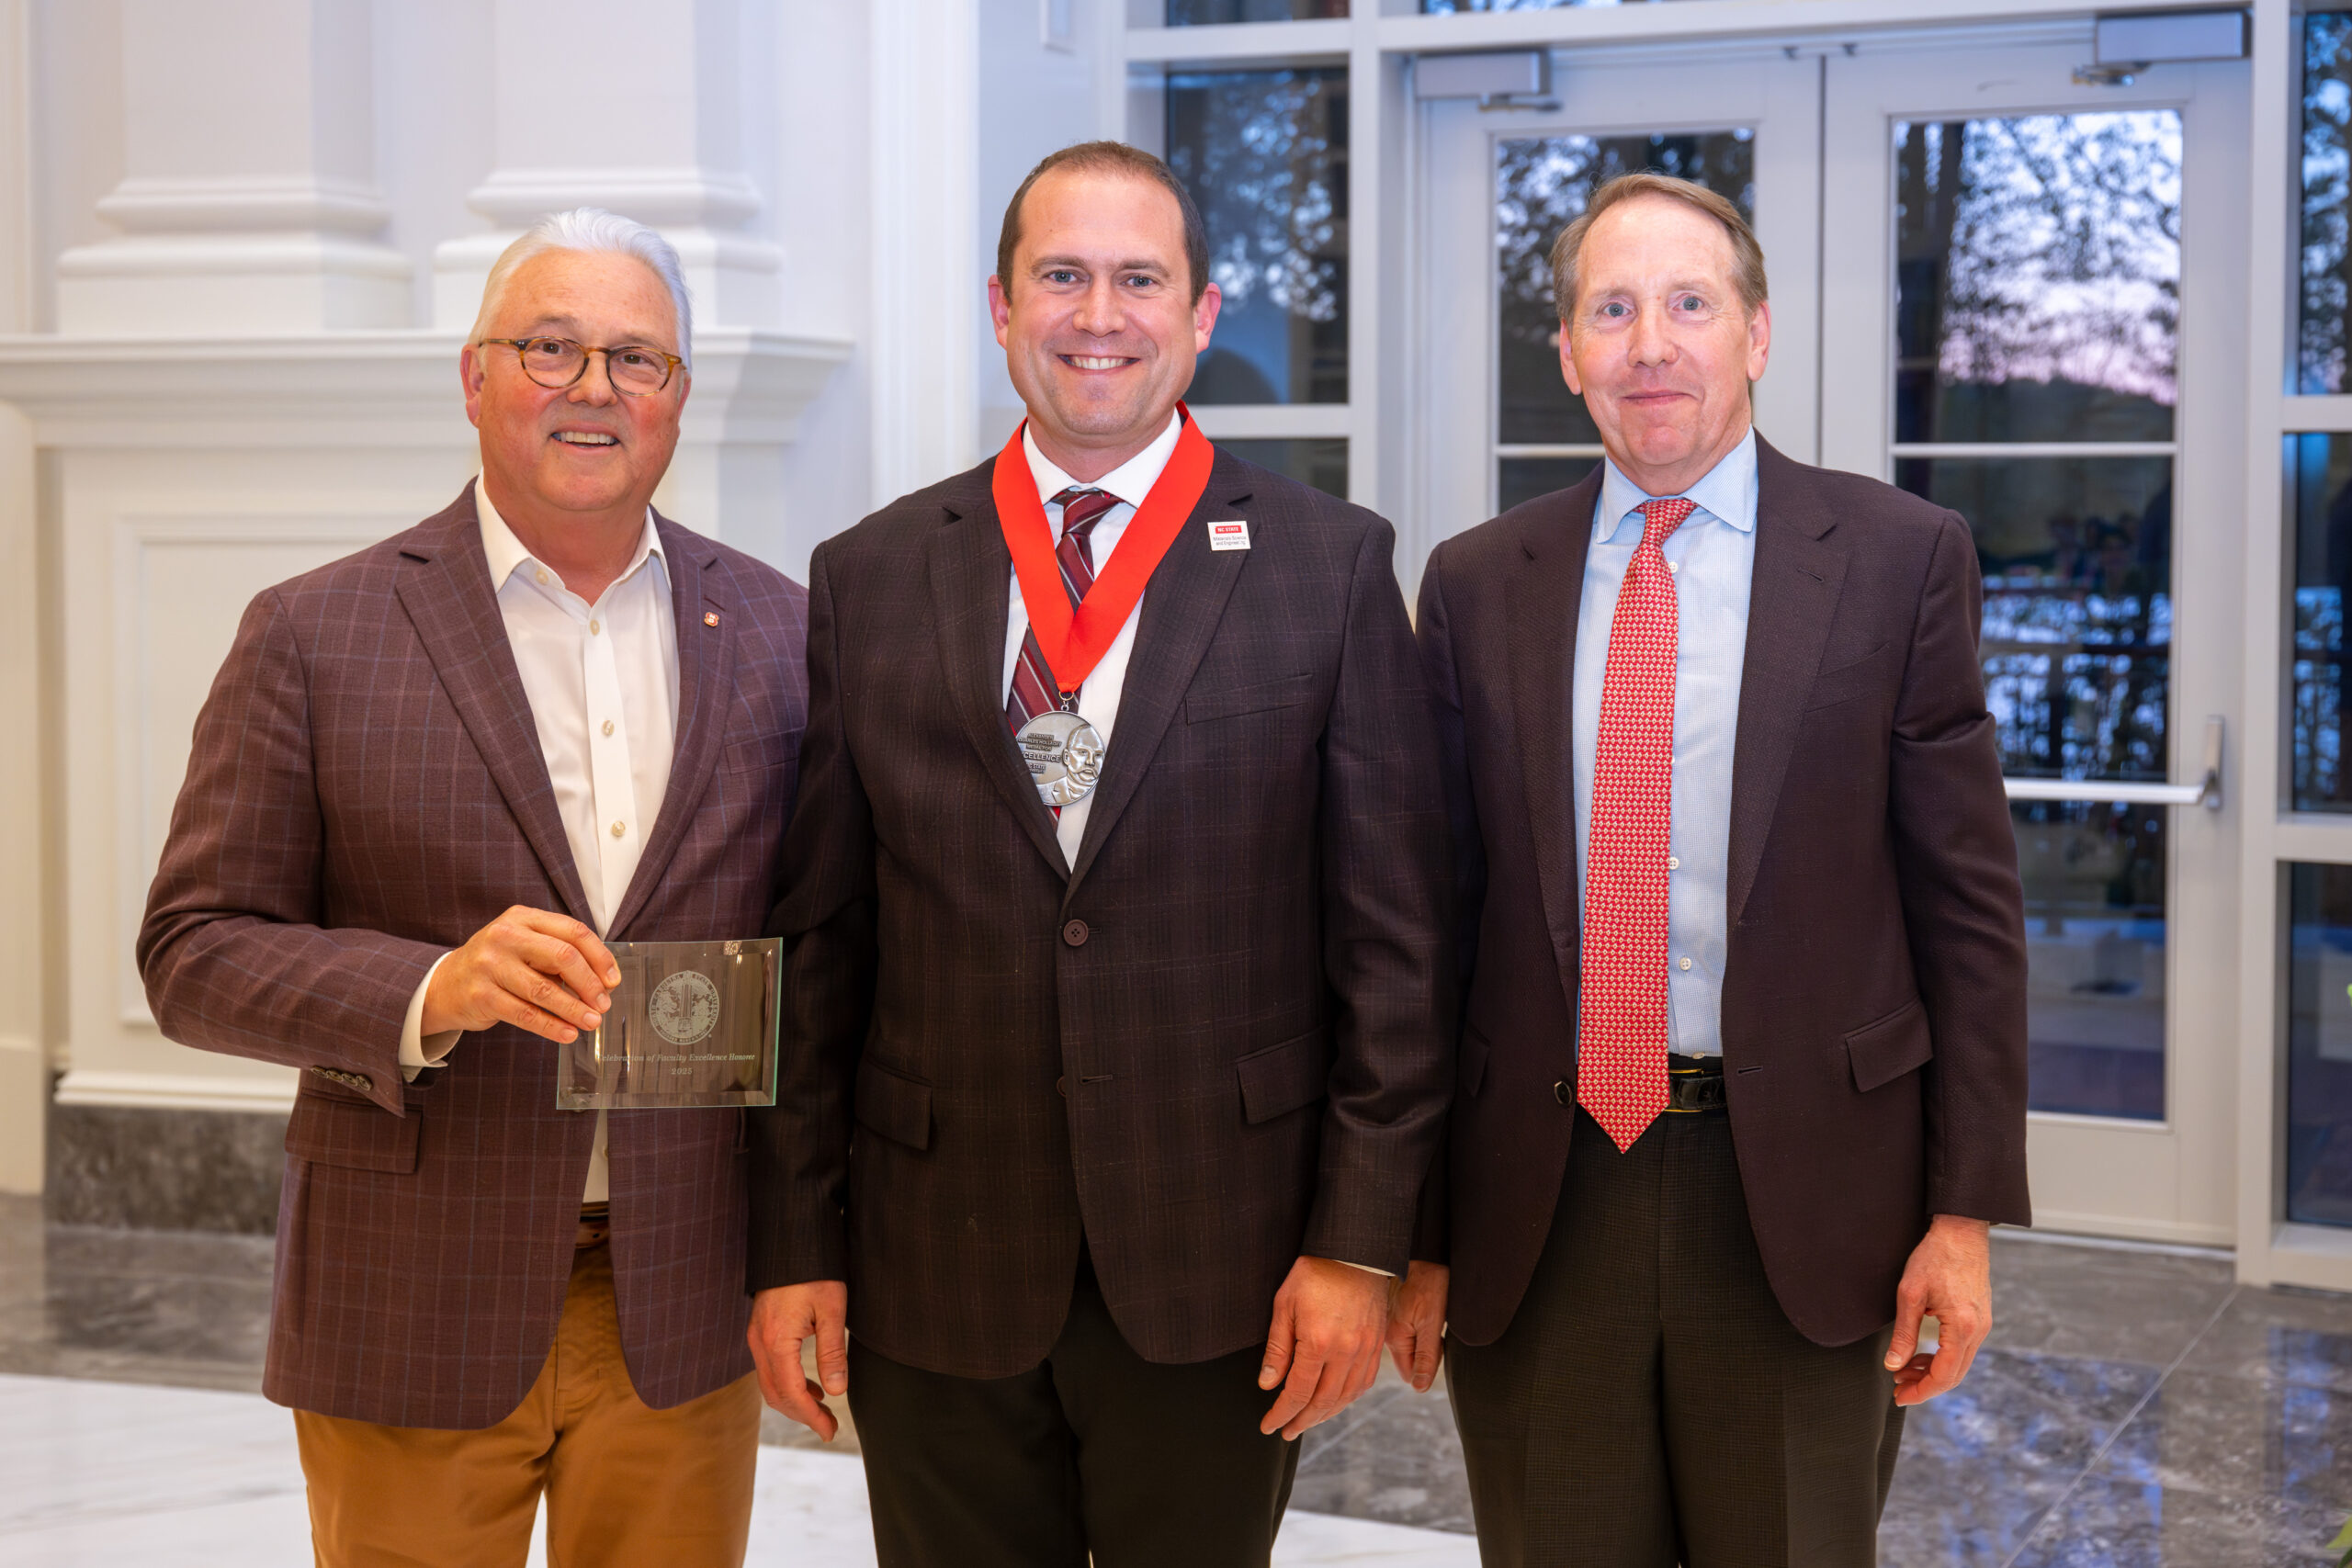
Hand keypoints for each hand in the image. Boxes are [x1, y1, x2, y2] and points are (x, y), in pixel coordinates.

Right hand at [420, 906, 618, 1041]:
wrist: (445, 984)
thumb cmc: (497, 965)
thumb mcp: (526, 947)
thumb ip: (560, 957)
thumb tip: (603, 983)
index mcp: (523, 918)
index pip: (573, 932)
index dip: (600, 957)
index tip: (613, 980)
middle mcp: (505, 935)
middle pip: (563, 956)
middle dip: (590, 984)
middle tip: (604, 1004)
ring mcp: (490, 965)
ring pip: (544, 990)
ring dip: (574, 1009)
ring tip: (591, 1022)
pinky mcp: (481, 995)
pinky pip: (525, 1014)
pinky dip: (551, 1026)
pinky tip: (568, 1034)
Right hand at [749, 1281, 849, 1439]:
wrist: (790, 1240)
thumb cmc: (814, 1271)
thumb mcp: (831, 1310)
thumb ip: (832, 1352)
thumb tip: (837, 1391)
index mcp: (776, 1341)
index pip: (791, 1393)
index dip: (810, 1416)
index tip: (830, 1431)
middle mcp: (759, 1343)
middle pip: (776, 1394)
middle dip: (802, 1414)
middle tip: (829, 1427)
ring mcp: (756, 1337)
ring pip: (770, 1384)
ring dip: (795, 1401)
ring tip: (823, 1410)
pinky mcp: (760, 1331)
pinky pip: (770, 1369)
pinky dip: (788, 1384)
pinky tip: (810, 1386)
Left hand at [1258, 1256, 1389, 1439]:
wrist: (1354, 1252)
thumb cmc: (1314, 1274)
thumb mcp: (1284, 1305)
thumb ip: (1278, 1349)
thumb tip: (1268, 1384)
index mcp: (1319, 1343)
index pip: (1297, 1393)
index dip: (1281, 1414)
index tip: (1268, 1425)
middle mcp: (1346, 1352)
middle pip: (1322, 1402)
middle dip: (1301, 1421)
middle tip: (1286, 1432)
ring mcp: (1365, 1350)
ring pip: (1345, 1397)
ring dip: (1325, 1415)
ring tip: (1307, 1421)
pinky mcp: (1377, 1344)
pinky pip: (1364, 1383)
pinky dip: (1348, 1399)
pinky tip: (1336, 1403)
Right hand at [1384, 1261, 1447, 1391]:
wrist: (1424, 1254)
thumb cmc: (1431, 1284)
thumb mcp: (1433, 1323)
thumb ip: (1426, 1357)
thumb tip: (1419, 1388)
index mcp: (1393, 1338)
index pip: (1409, 1374)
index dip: (1427, 1365)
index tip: (1435, 1342)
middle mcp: (1384, 1332)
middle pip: (1408, 1360)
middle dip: (1425, 1352)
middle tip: (1433, 1327)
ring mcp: (1386, 1322)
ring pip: (1408, 1346)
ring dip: (1423, 1338)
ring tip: (1429, 1314)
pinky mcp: (1391, 1312)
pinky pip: (1406, 1332)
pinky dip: (1418, 1326)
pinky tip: (1424, 1308)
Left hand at [1887, 1214, 1991, 1406]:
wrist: (1961, 1232)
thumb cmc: (1934, 1257)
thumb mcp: (1910, 1294)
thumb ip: (1903, 1333)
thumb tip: (1894, 1365)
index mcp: (1963, 1327)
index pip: (1944, 1375)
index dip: (1921, 1391)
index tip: (1900, 1397)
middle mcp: (1978, 1331)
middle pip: (1954, 1375)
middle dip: (1925, 1386)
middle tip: (1898, 1390)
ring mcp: (1982, 1326)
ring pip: (1958, 1364)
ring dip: (1932, 1373)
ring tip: (1903, 1372)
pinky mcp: (1979, 1320)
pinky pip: (1961, 1350)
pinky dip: (1941, 1358)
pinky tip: (1920, 1356)